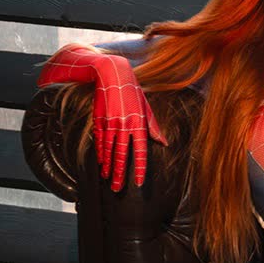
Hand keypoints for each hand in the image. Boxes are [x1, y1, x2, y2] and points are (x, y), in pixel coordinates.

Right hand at [38, 44, 167, 190]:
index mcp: (138, 123)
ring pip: (109, 150)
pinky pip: (100, 141)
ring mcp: (110, 123)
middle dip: (120, 174)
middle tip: (118, 189)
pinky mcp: (99, 120)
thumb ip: (154, 127)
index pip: (140, 151)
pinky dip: (100, 153)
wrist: (112, 74)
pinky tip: (101, 163)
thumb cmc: (132, 91)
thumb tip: (164, 142)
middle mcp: (124, 125)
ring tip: (108, 180)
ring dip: (108, 167)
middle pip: (122, 155)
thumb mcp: (146, 107)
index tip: (138, 182)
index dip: (139, 168)